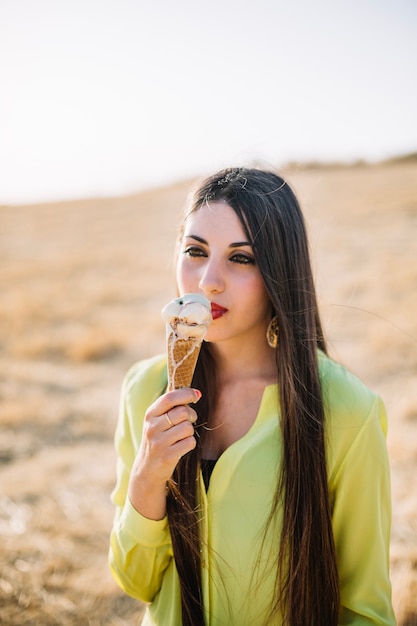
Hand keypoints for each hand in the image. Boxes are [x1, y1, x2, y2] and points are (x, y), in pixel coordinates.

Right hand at [128, 387, 200, 518]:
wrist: (147, 469)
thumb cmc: (158, 438)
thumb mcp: (157, 420)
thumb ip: (170, 406)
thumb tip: (195, 392)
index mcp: (150, 414)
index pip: (170, 398)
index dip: (186, 393)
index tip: (197, 395)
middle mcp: (152, 427)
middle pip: (183, 412)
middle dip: (191, 415)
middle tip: (188, 421)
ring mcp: (158, 443)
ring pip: (188, 428)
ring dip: (190, 431)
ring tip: (181, 436)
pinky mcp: (167, 456)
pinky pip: (190, 442)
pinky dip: (190, 443)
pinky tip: (181, 447)